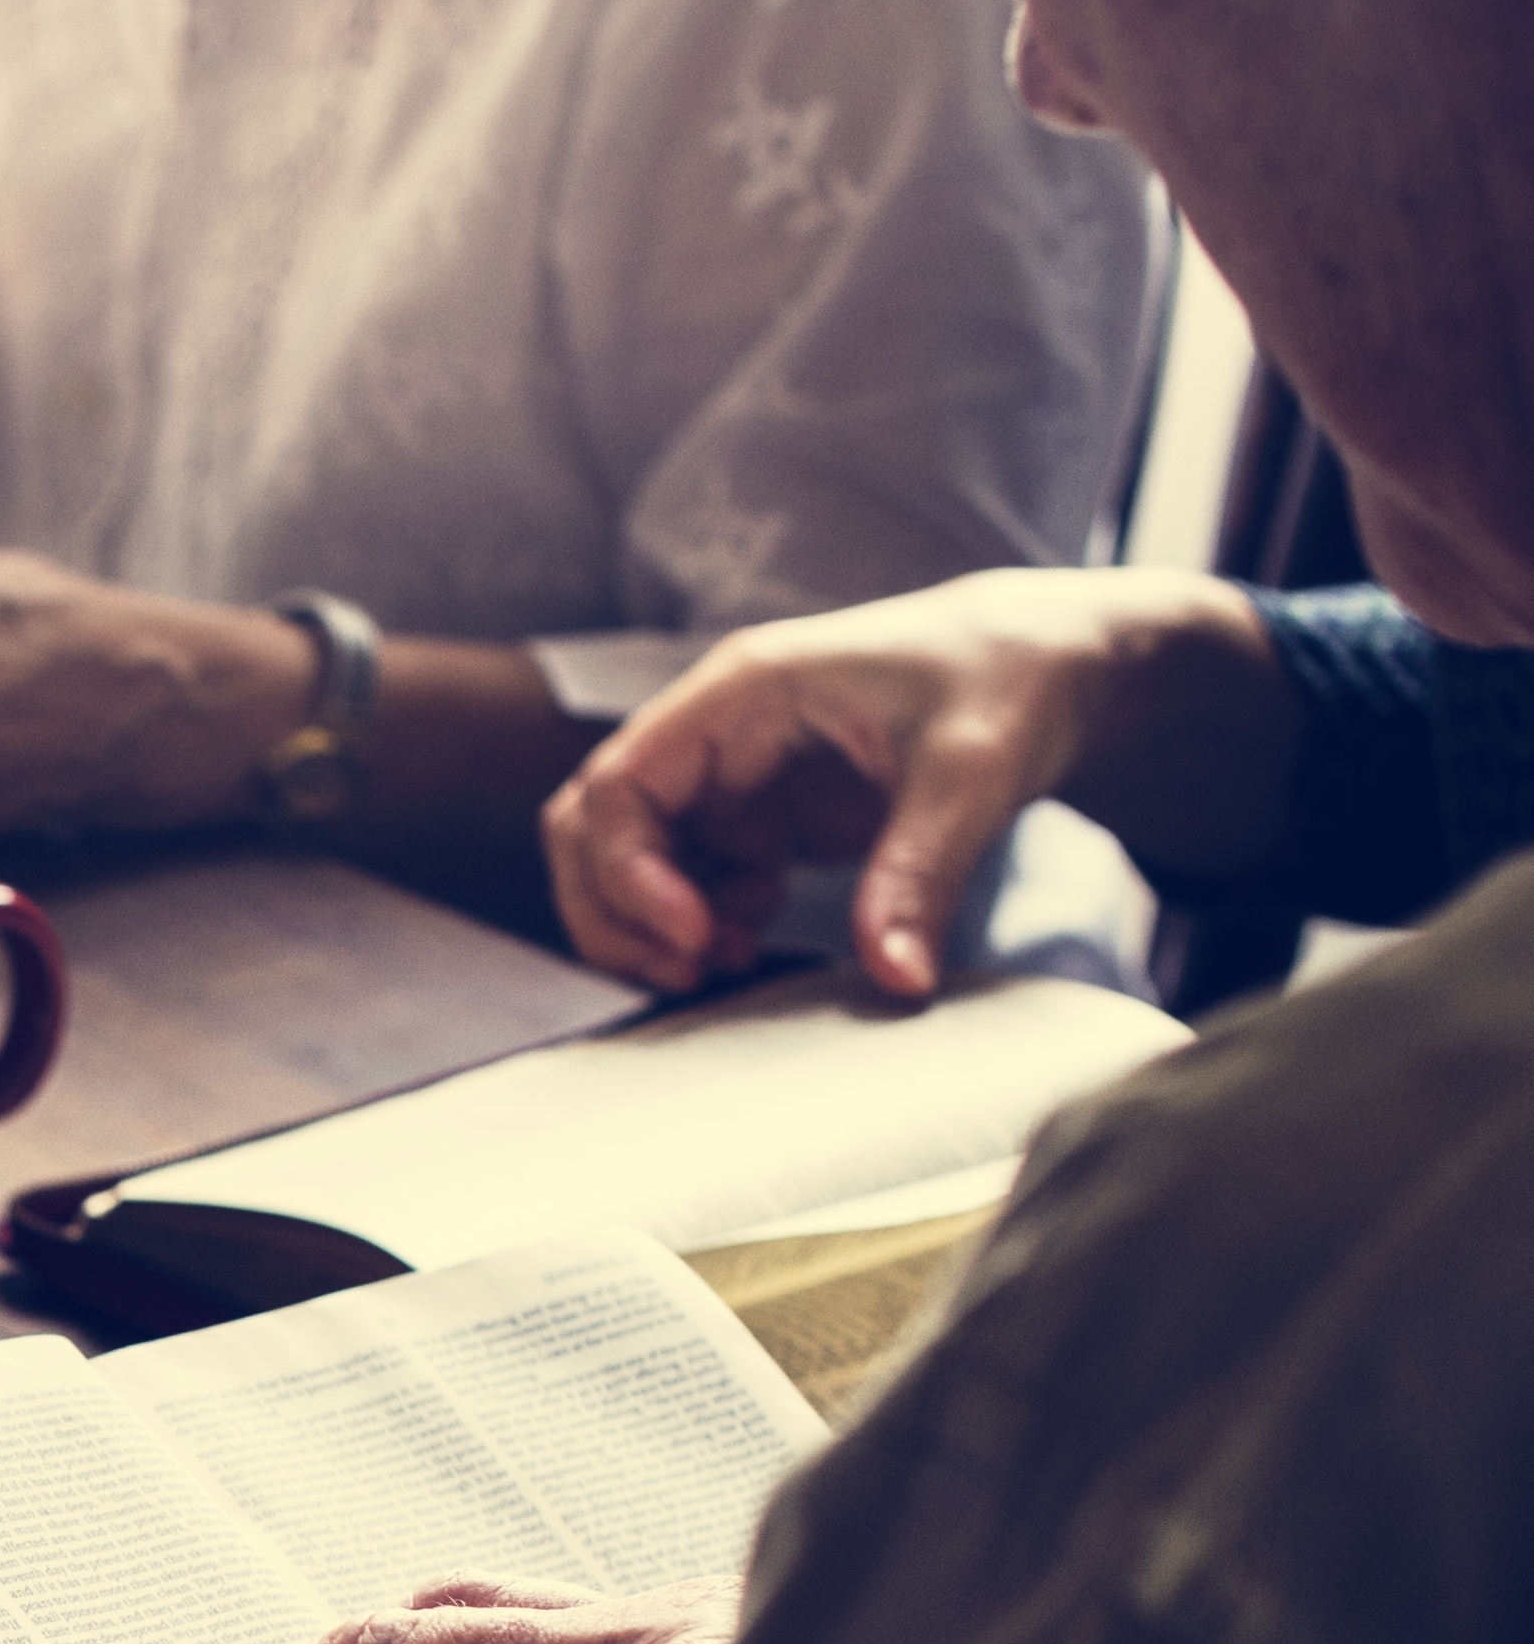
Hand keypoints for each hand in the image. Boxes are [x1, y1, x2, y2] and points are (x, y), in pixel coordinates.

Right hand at [541, 570, 1276, 999]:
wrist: (1054, 665)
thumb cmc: (1011, 681)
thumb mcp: (975, 772)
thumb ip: (922, 871)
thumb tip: (893, 978)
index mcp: (742, 693)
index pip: (617, 785)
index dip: (628, 873)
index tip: (695, 936)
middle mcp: (713, 734)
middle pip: (589, 829)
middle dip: (616, 913)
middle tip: (691, 970)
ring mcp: (727, 777)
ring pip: (622, 863)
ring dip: (649, 927)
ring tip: (728, 960)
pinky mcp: (754, 817)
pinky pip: (679, 882)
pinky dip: (694, 927)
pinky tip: (756, 936)